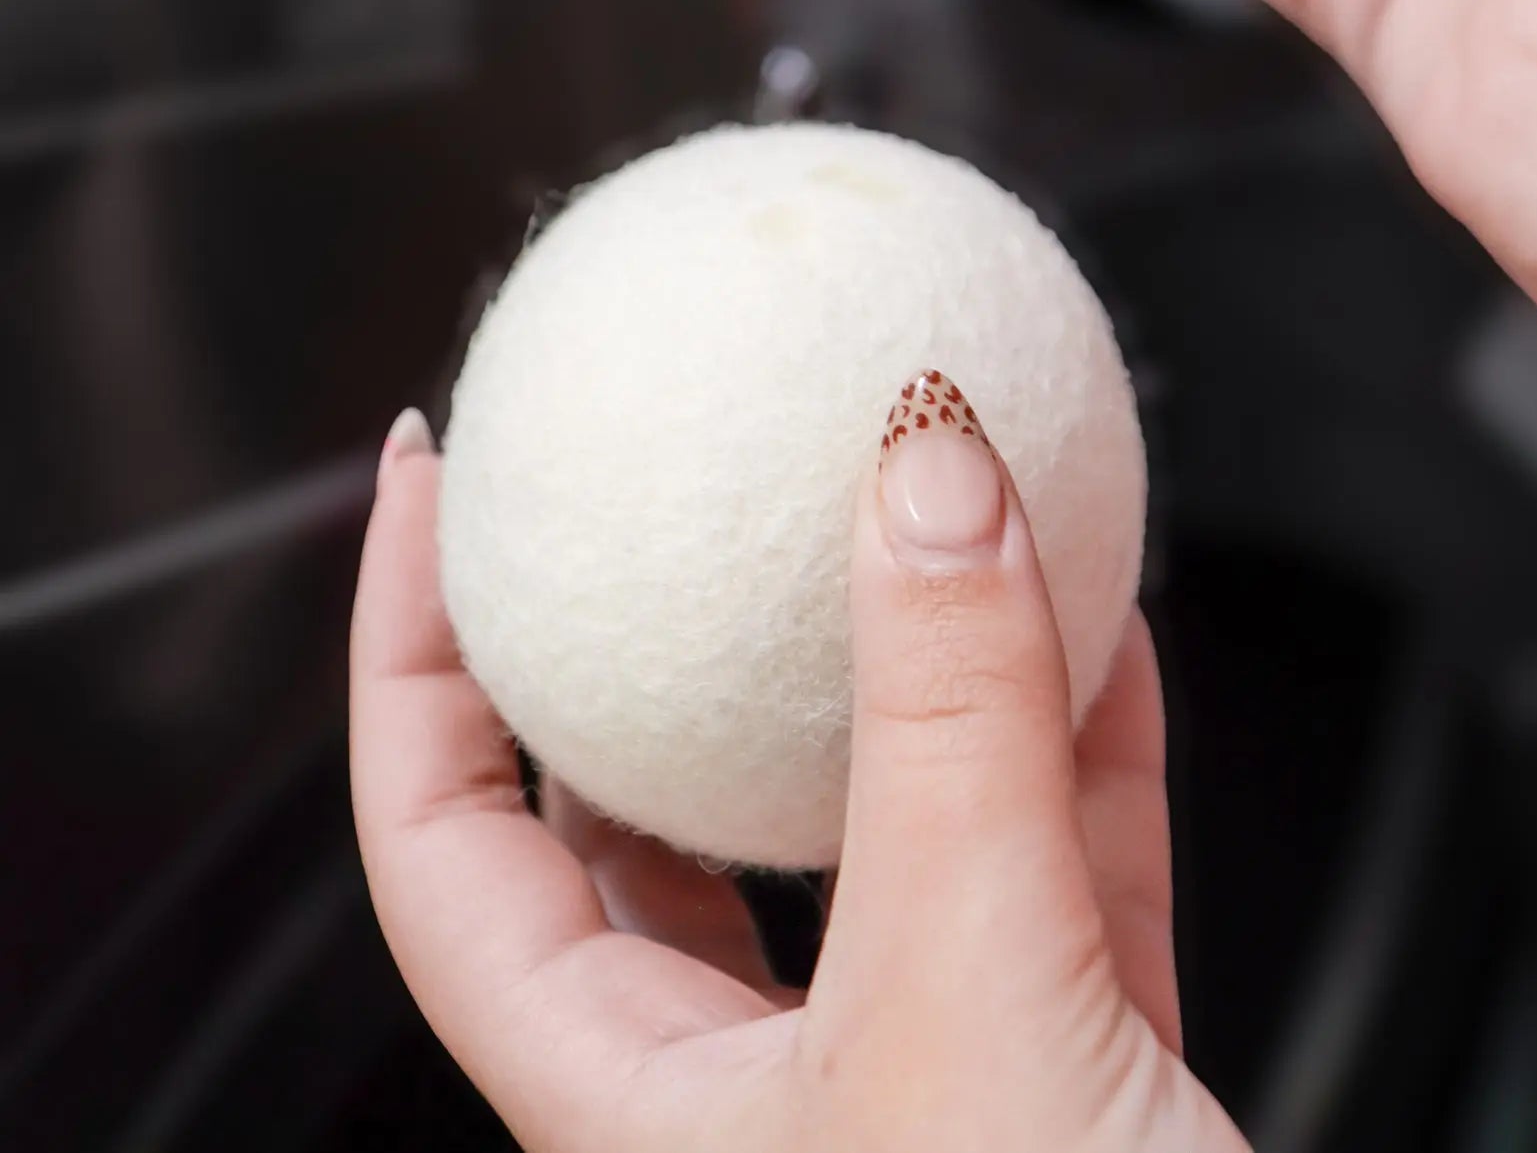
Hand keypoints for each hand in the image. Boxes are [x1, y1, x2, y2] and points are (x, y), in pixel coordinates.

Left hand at [352, 400, 1240, 1152]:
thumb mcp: (972, 1003)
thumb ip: (950, 729)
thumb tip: (923, 467)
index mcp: (628, 1094)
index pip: (441, 831)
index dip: (409, 643)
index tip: (433, 474)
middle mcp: (743, 1083)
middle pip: (639, 817)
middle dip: (652, 638)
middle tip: (672, 472)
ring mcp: (908, 1078)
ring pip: (865, 824)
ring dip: (901, 661)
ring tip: (916, 499)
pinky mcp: (1064, 1083)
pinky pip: (1049, 863)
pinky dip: (1074, 738)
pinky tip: (1107, 622)